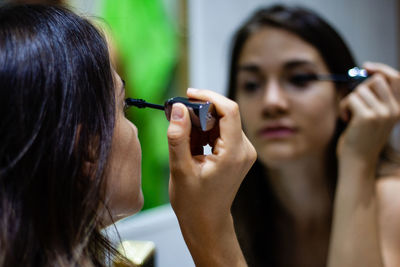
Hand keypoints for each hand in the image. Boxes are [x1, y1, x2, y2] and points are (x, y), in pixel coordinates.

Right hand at [166, 88, 254, 265]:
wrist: (207, 221)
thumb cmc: (194, 201)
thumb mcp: (180, 169)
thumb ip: (178, 137)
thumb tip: (178, 108)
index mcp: (234, 154)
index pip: (229, 111)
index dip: (209, 96)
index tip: (189, 93)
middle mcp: (245, 150)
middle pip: (226, 114)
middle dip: (201, 111)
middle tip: (179, 118)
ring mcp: (244, 151)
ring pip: (223, 122)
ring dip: (201, 123)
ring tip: (185, 142)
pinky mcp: (239, 153)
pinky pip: (223, 131)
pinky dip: (206, 132)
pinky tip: (193, 146)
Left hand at [338, 62, 399, 162]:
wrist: (357, 162)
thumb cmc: (361, 138)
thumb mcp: (374, 115)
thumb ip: (375, 96)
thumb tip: (366, 71)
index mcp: (399, 109)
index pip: (398, 78)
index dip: (382, 68)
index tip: (366, 67)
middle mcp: (394, 110)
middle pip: (376, 80)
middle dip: (360, 88)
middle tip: (354, 104)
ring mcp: (382, 113)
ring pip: (360, 90)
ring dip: (349, 100)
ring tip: (350, 116)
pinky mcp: (367, 117)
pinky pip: (350, 99)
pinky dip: (343, 107)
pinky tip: (346, 120)